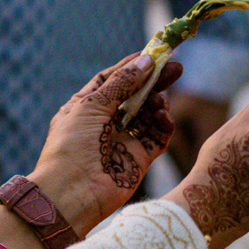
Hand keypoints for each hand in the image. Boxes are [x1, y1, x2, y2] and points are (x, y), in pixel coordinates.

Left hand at [30, 53, 181, 235]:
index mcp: (85, 108)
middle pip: (135, 96)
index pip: (111, 80)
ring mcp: (121, 142)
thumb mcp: (91, 105)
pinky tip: (164, 118)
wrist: (72, 194)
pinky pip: (156, 138)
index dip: (131, 67)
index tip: (152, 54)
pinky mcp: (137, 161)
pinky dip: (163, 126)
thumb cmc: (71, 146)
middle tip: (176, 68)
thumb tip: (144, 61)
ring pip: (147, 116)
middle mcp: (104, 124)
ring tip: (160, 102)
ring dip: (157, 105)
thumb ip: (121, 84)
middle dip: (154, 82)